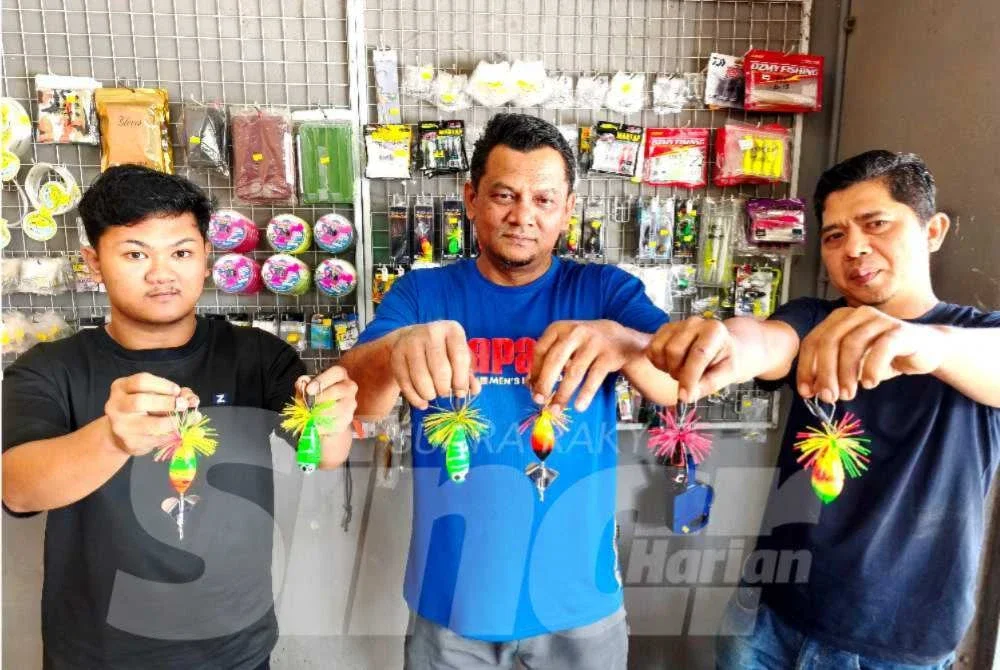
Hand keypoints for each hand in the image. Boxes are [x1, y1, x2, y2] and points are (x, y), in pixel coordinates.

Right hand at [104, 373, 197, 456]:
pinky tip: (179, 431)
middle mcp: (116, 406)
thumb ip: (174, 393)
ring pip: (152, 425)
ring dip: (174, 422)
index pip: (141, 381)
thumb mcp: (153, 394)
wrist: (120, 435)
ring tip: (186, 419)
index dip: (163, 385)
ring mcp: (121, 427)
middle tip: (183, 404)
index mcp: (121, 387)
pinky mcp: (131, 443)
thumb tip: (193, 399)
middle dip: (167, 403)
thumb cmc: (142, 409)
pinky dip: (172, 435)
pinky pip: (157, 439)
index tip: (177, 390)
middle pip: (141, 401)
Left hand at [297, 366, 357, 433]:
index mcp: (340, 375)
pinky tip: (314, 423)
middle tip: (308, 405)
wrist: (324, 417)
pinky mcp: (348, 418)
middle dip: (320, 399)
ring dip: (320, 413)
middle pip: (337, 391)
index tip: (309, 389)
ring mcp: (351, 403)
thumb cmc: (315, 398)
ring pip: (337, 409)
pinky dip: (321, 424)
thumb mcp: (306, 388)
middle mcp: (349, 387)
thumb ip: (302, 384)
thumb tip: (302, 384)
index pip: (337, 372)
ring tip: (309, 415)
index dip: (322, 380)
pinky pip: (335, 422)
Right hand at [389, 320, 480, 409]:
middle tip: (444, 393)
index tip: (460, 392)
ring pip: (421, 378)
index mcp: (452, 330)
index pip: (460, 357)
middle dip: (444, 388)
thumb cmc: (443, 351)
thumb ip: (468, 374)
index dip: (461, 380)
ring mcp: (411, 342)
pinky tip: (421, 402)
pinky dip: (415, 398)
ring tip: (432, 395)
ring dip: (429, 394)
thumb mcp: (458, 357)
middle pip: (440, 370)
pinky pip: (406, 383)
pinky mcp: (396, 355)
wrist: (411, 339)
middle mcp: (431, 331)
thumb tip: (474, 390)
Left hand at [529, 320, 638, 411]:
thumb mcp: (564, 344)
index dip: (534, 370)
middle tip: (539, 401)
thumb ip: (548, 359)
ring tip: (556, 409)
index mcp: (559, 328)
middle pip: (555, 360)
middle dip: (545, 383)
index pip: (541, 350)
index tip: (531, 388)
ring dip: (563, 393)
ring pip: (574, 372)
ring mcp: (593, 343)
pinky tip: (579, 406)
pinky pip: (594, 377)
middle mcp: (575, 333)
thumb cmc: (583, 344)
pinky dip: (586, 393)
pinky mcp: (608, 355)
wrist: (618, 337)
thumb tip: (530, 384)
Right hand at [645, 317, 738, 402]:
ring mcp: (677, 324)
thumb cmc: (726, 360)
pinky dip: (658, 363)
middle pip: (673, 351)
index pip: (698, 354)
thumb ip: (711, 383)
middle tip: (687, 382)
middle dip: (677, 373)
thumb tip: (689, 396)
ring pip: (659, 350)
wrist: (722, 347)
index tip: (685, 397)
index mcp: (714, 330)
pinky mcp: (664, 330)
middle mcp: (694, 323)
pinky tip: (672, 365)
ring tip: (681, 372)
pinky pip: (652, 349)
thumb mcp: (728, 373)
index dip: (689, 378)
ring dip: (667, 368)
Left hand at [797, 306, 945, 401]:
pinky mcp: (900, 330)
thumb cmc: (885, 357)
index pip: (813, 341)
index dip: (806, 368)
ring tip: (848, 395)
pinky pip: (881, 348)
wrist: (927, 349)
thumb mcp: (854, 366)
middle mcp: (856, 314)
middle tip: (828, 397)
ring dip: (846, 374)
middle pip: (829, 342)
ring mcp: (878, 319)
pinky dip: (872, 367)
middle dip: (824, 372)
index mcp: (839, 319)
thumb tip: (812, 391)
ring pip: (852, 344)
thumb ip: (833, 373)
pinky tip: (870, 383)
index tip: (806, 392)